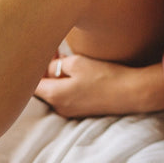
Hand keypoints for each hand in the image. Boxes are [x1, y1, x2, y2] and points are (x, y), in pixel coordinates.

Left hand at [35, 55, 163, 117]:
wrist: (131, 93)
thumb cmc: (104, 76)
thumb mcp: (76, 63)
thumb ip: (56, 64)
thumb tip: (49, 66)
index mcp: (54, 95)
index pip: (32, 82)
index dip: (32, 66)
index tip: (38, 51)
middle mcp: (58, 107)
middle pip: (41, 87)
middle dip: (43, 69)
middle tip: (51, 52)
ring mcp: (70, 111)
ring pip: (54, 90)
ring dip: (55, 75)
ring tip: (63, 58)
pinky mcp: (81, 110)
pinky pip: (66, 95)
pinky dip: (65, 83)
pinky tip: (75, 72)